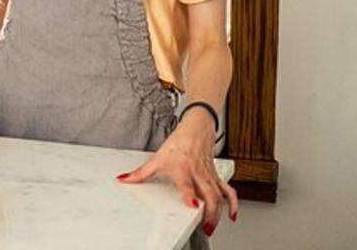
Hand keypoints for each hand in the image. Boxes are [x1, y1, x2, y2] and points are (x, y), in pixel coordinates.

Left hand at [116, 110, 237, 237]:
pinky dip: (232, 203)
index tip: (193, 205)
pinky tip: (231, 215)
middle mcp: (198, 174)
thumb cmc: (178, 143)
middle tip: (204, 226)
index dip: (191, 195)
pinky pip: (228, 190)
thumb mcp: (157, 158)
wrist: (195, 129)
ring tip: (212, 226)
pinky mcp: (216, 177)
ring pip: (218, 195)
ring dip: (218, 212)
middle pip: (208, 195)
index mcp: (183, 169)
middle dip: (208, 212)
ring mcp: (208, 176)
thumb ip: (140, 173)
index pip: (188, 184)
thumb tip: (124, 179)